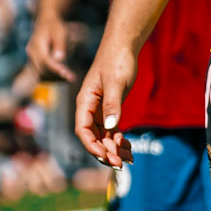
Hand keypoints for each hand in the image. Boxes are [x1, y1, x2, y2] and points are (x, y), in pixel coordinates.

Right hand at [27, 13, 75, 80]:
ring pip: (40, 74)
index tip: (67, 75)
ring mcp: (31, 58)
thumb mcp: (60, 32)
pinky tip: (63, 77)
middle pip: (42, 70)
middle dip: (56, 76)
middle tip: (72, 78)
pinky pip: (41, 73)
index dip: (56, 69)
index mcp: (36, 44)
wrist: (45, 22)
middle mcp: (31, 53)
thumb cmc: (54, 26)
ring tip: (70, 78)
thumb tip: (60, 59)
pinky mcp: (34, 62)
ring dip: (54, 79)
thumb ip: (60, 45)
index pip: (45, 61)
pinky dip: (51, 77)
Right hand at [75, 39, 138, 167]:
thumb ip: (112, 105)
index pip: (83, 130)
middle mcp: (89, 108)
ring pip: (103, 135)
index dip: (91, 146)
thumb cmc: (117, 60)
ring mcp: (99, 109)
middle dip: (104, 151)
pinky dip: (119, 139)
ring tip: (127, 160)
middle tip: (120, 164)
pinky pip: (112, 129)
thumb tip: (111, 127)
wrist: (123, 46)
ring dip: (112, 148)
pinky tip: (128, 148)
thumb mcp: (116, 82)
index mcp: (85, 102)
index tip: (104, 156)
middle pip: (93, 137)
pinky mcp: (110, 107)